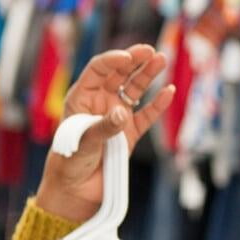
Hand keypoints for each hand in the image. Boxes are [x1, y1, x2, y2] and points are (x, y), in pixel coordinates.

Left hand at [35, 44, 176, 222]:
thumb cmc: (70, 162)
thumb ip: (103, 127)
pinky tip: (169, 91)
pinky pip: (147, 114)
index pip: (98, 70)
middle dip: (134, 60)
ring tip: (161, 59)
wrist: (76, 190)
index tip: (127, 58)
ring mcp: (116, 116)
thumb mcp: (83, 142)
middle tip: (150, 50)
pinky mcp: (130, 134)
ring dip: (147, 75)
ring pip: (135, 90)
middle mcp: (100, 103)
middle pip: (119, 74)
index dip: (112, 61)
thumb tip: (123, 113)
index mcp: (82, 98)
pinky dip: (158, 104)